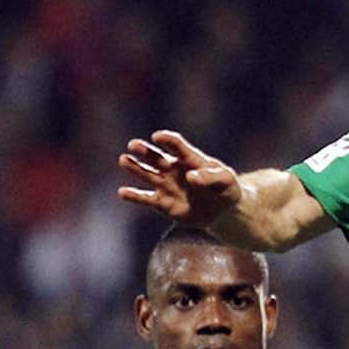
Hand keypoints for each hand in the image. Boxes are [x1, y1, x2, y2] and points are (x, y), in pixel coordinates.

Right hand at [118, 130, 240, 227]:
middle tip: (133, 145)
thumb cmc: (225, 188)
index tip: (157, 137)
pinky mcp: (163, 204)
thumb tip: (190, 177)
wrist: (223, 211)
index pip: (176, 145)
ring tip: (123, 160)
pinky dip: (134, 196)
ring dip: (135, 167)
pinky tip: (122, 192)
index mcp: (189, 158)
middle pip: (156, 157)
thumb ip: (211, 177)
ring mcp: (166, 185)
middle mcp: (173, 169)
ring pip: (147, 174)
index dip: (167, 140)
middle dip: (144, 150)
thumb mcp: (226, 180)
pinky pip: (146, 199)